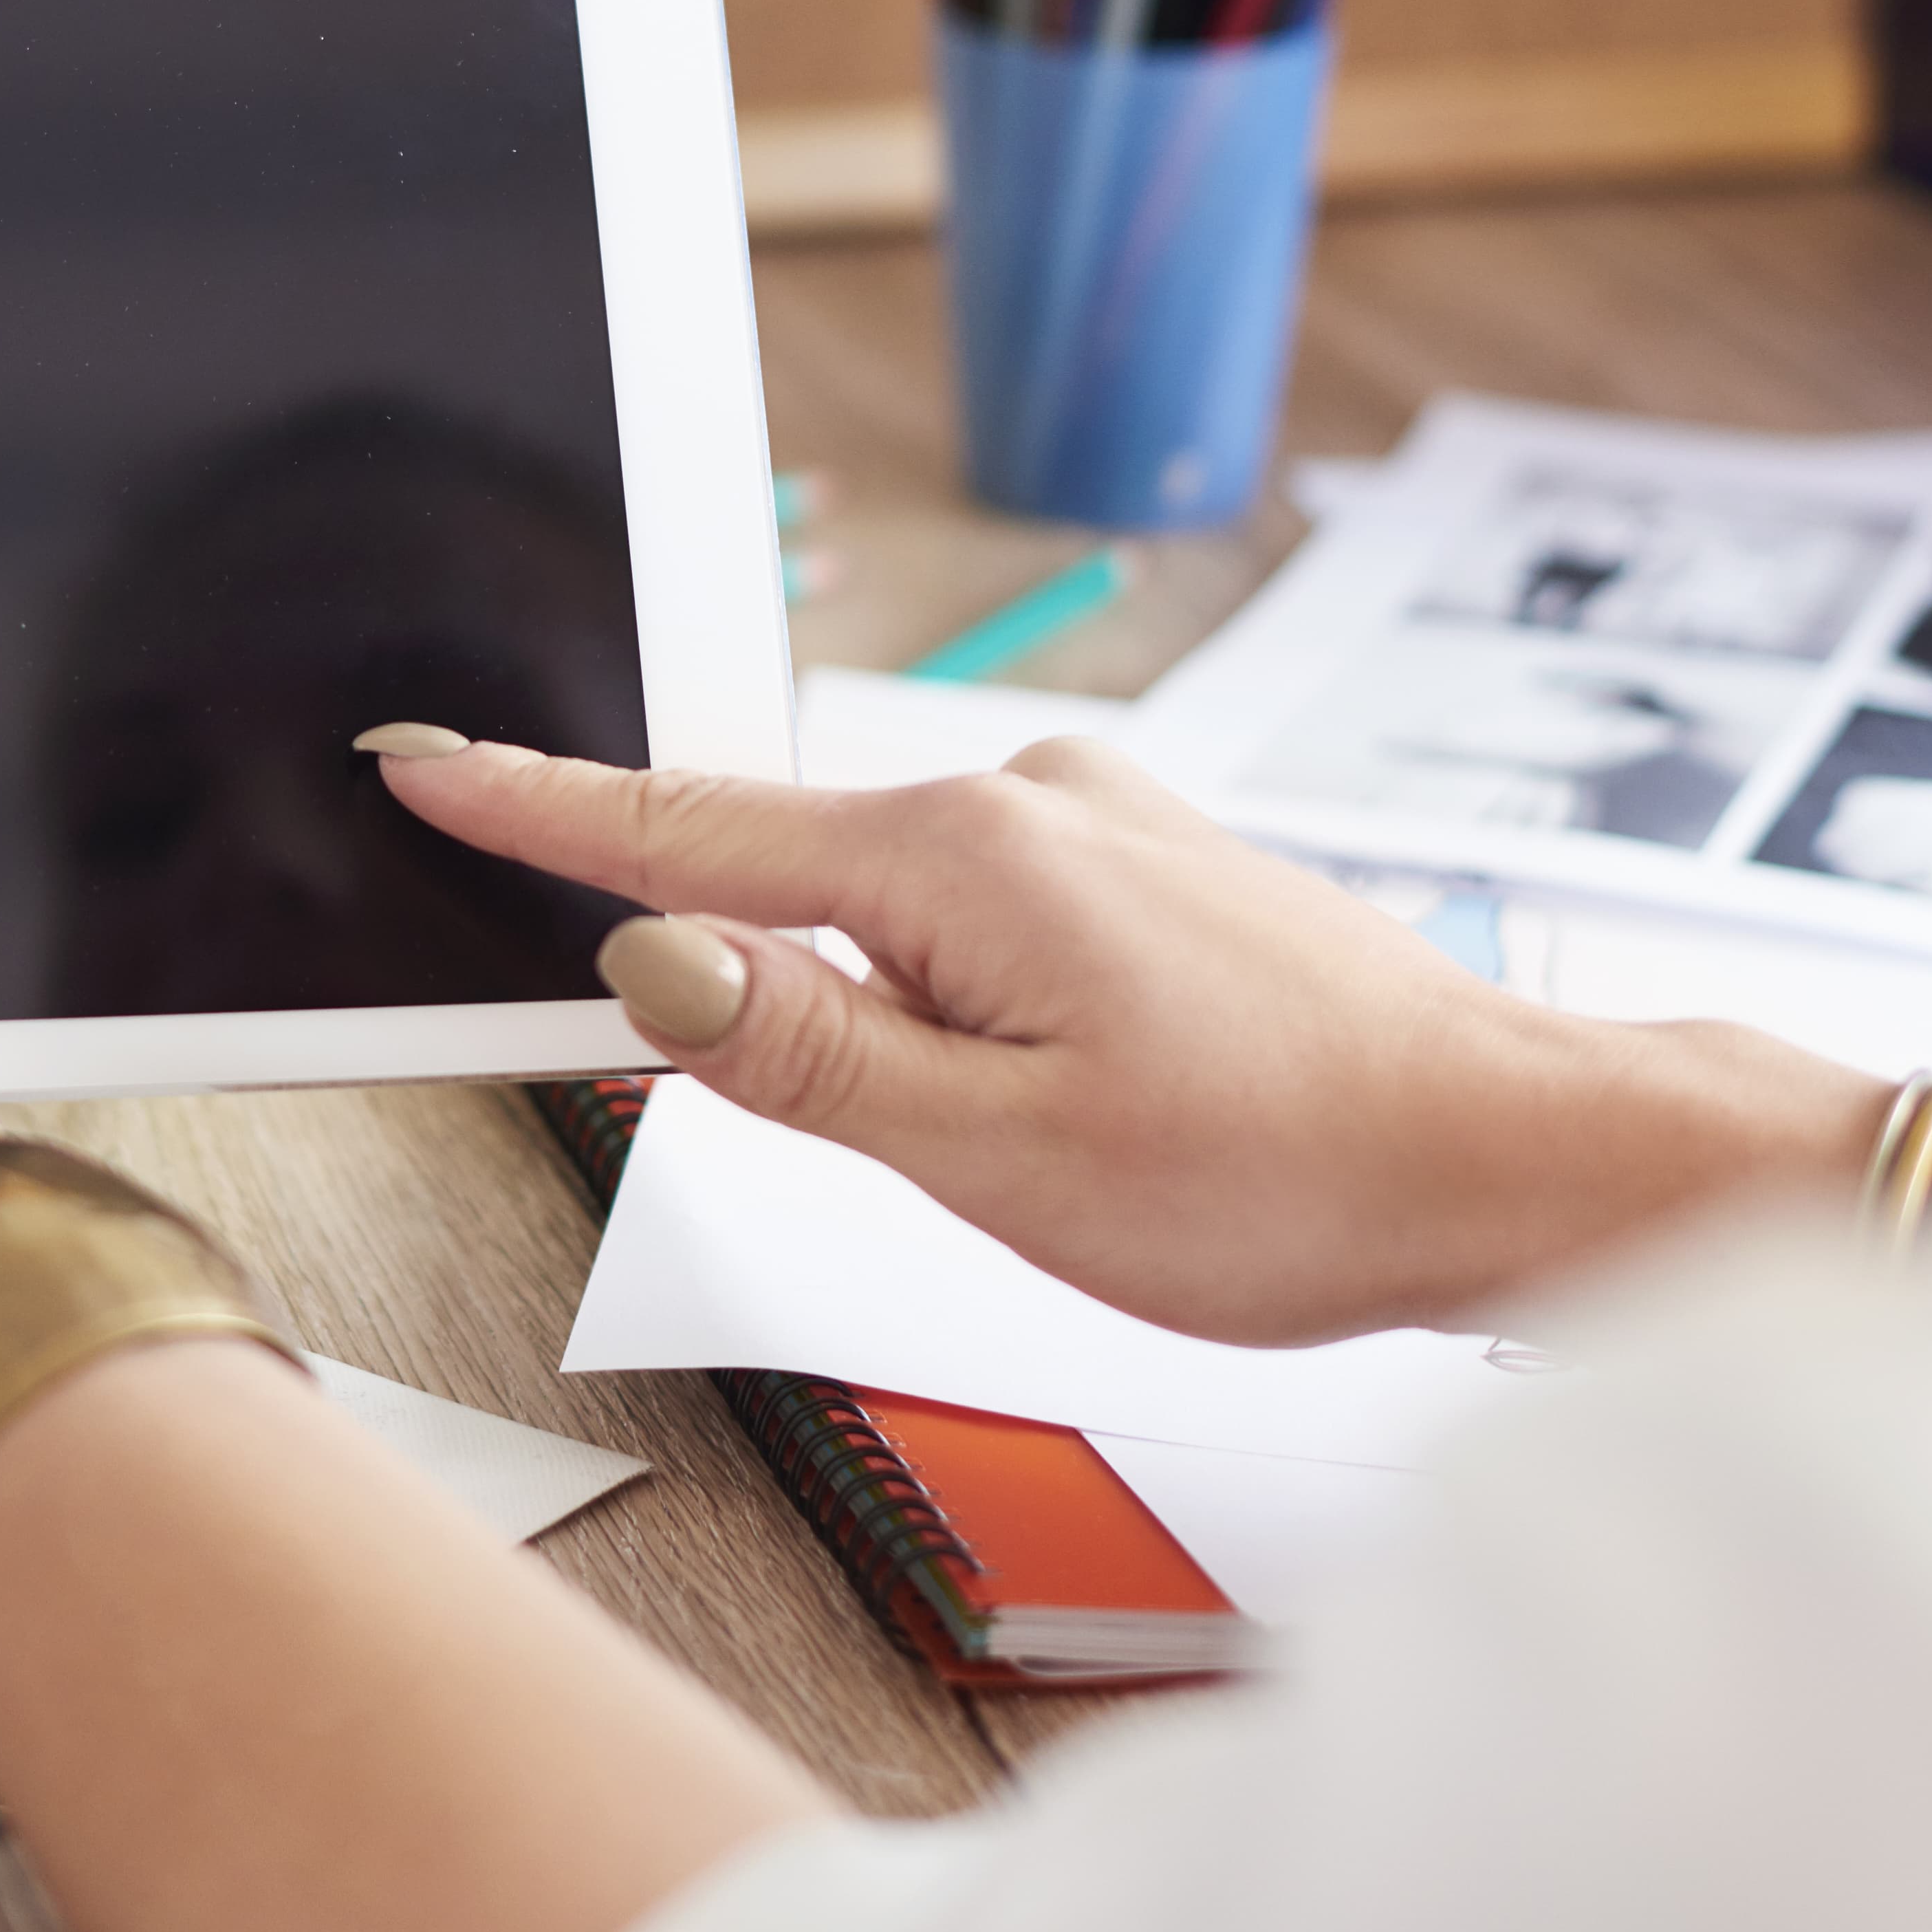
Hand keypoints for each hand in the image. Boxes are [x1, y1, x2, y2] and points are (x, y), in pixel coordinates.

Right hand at [371, 730, 1886, 1340]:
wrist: (1515, 1153)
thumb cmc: (1284, 1177)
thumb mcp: (1002, 1158)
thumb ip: (811, 1057)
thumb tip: (653, 963)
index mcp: (959, 858)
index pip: (686, 829)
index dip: (536, 807)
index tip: (417, 754)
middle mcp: (1018, 799)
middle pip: (783, 862)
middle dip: (740, 965)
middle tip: (852, 1115)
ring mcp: (1091, 819)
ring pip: (891, 905)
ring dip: (883, 1013)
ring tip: (1037, 1160)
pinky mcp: (1141, 863)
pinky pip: (978, 910)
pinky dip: (955, 990)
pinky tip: (1056, 1097)